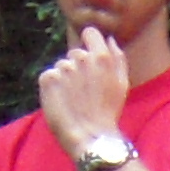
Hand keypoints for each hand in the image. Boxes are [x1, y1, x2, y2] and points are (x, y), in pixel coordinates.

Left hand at [38, 26, 132, 156]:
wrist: (90, 137)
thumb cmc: (108, 112)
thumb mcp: (122, 84)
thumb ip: (118, 57)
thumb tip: (109, 39)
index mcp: (101, 57)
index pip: (90, 33)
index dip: (90, 43)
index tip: (90, 58)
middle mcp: (80, 58)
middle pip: (75, 53)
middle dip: (78, 67)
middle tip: (84, 91)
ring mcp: (62, 68)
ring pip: (62, 66)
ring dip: (65, 79)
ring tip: (73, 100)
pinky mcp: (47, 79)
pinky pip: (48, 76)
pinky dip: (53, 87)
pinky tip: (62, 102)